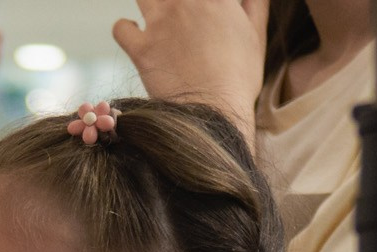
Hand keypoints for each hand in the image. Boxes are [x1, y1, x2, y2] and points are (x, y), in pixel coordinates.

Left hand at [113, 0, 270, 135]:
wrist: (213, 115)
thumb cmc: (238, 80)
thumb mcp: (256, 36)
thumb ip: (254, 5)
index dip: (201, 1)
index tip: (201, 11)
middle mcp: (185, 3)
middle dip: (175, 3)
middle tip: (179, 15)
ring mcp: (160, 23)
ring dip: (151, 4)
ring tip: (159, 19)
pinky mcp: (140, 47)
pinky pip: (120, 27)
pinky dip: (126, 29)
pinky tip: (138, 37)